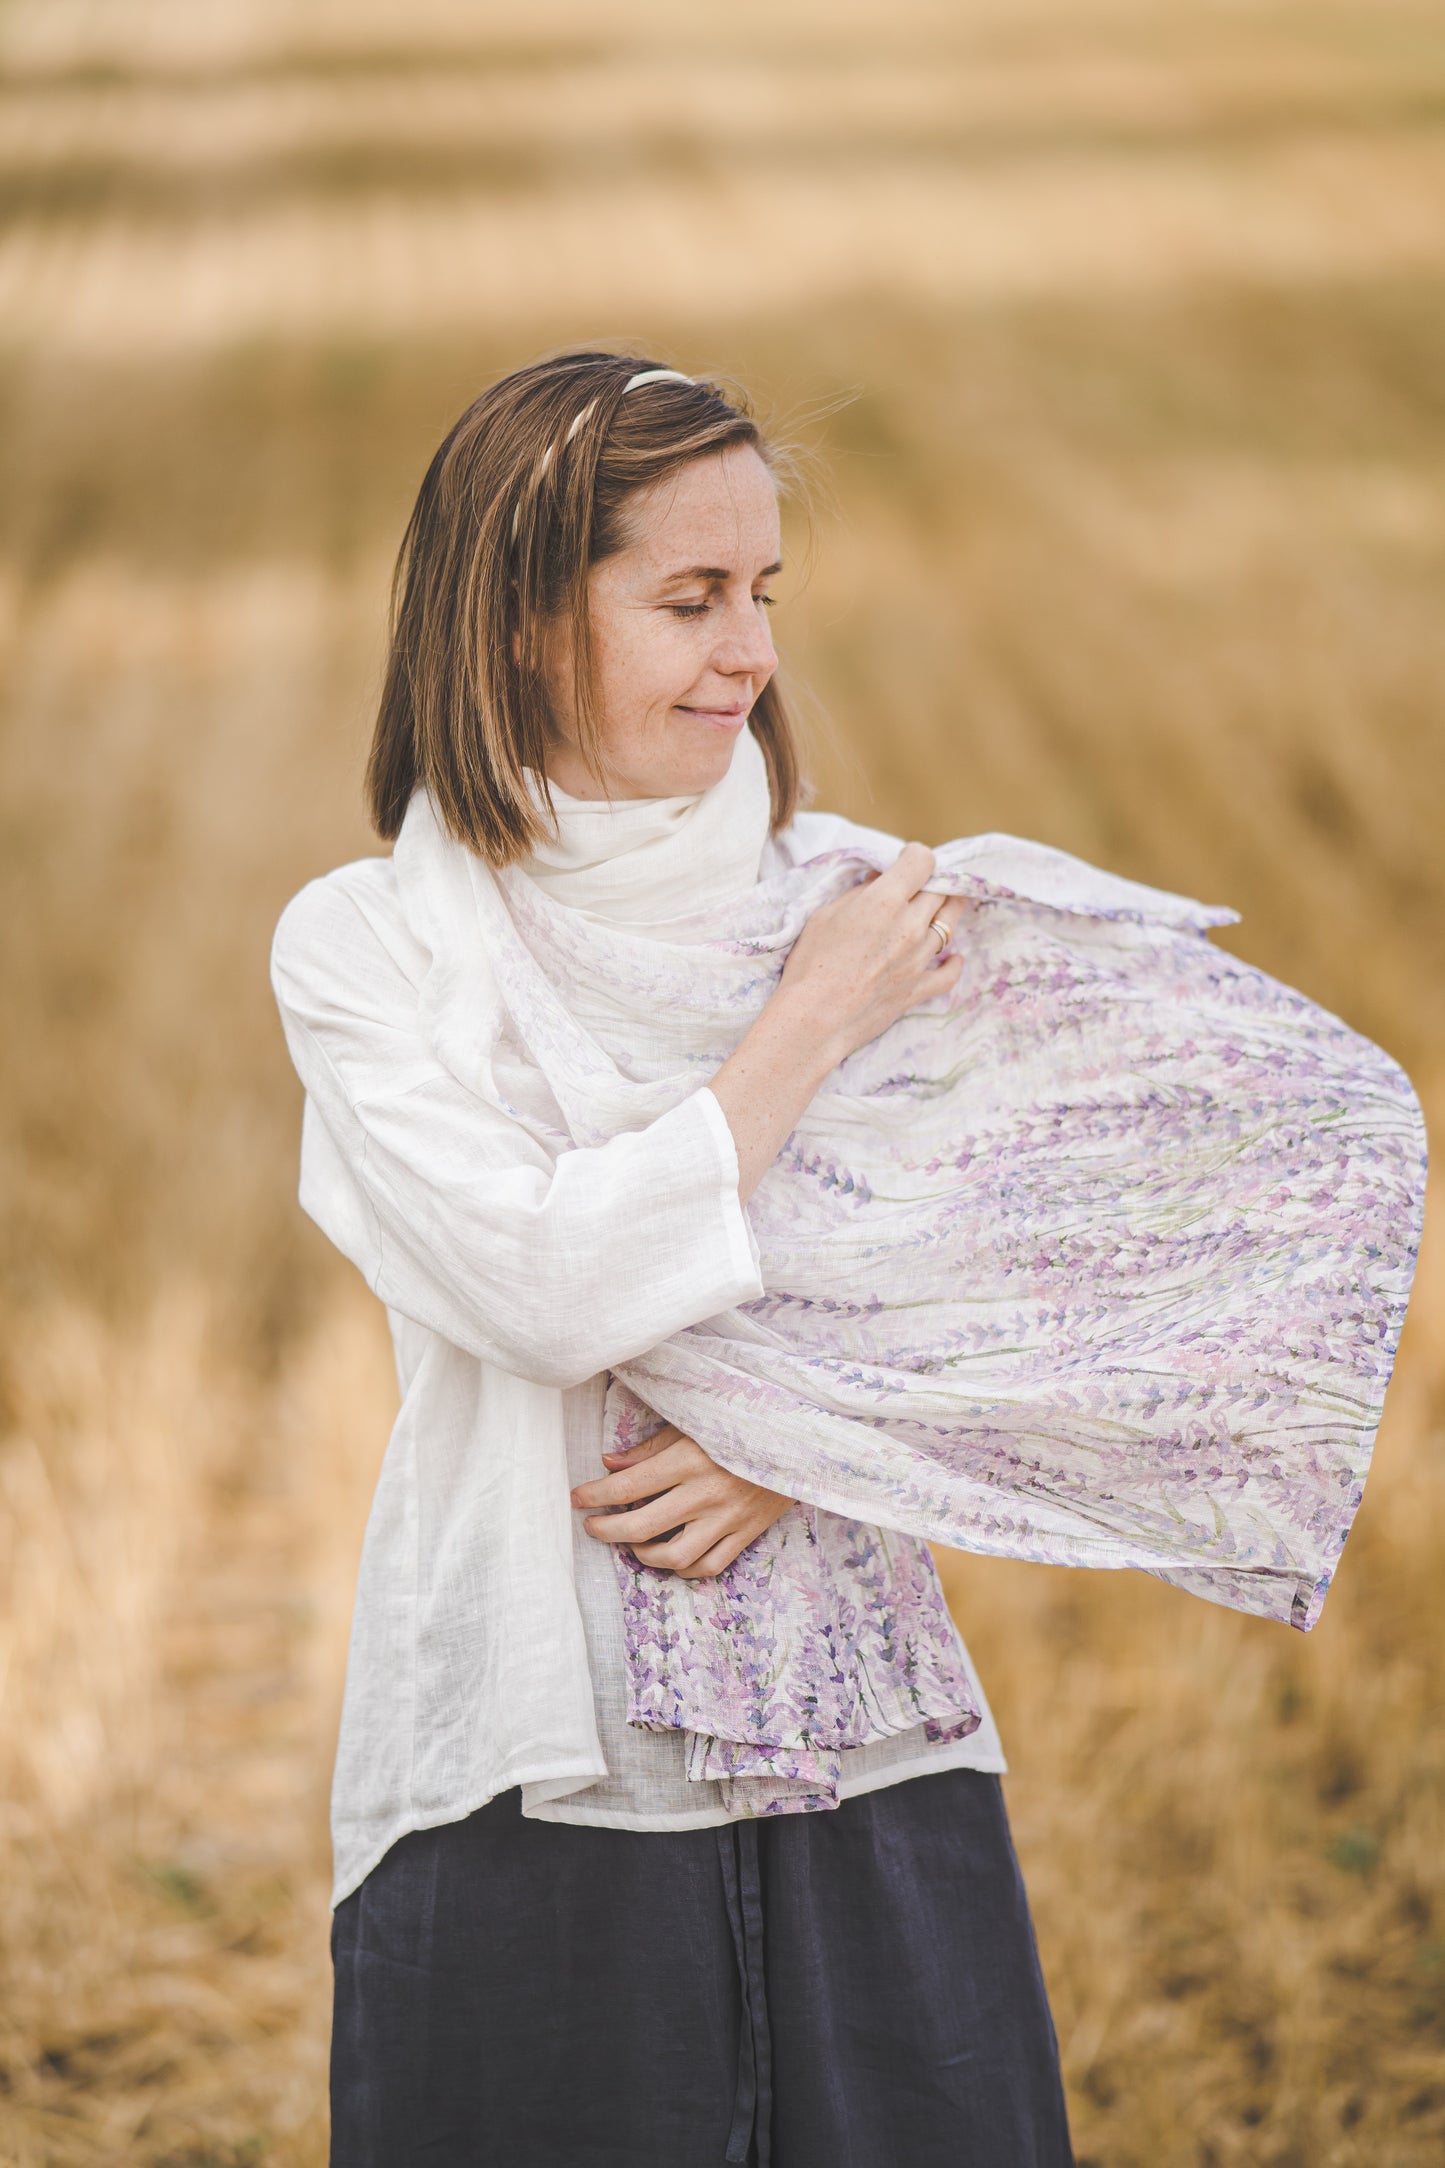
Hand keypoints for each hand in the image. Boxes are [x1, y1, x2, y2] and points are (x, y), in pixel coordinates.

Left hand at [571, 1424, 792, 1579]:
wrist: (800, 1439)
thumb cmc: (740, 1424)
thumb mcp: (693, 1424)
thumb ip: (650, 1447)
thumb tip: (609, 1464)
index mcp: (689, 1460)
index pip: (628, 1486)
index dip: (595, 1495)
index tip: (577, 1498)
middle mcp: (706, 1493)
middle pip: (641, 1526)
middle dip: (606, 1530)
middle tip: (592, 1525)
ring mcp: (728, 1517)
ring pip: (674, 1556)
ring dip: (644, 1555)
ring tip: (633, 1543)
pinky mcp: (747, 1533)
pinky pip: (709, 1566)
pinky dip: (684, 1568)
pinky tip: (671, 1557)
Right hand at [777, 843, 965, 1069]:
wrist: (813, 1018)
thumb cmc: (810, 965)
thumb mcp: (824, 915)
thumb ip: (857, 895)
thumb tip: (877, 882)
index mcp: (885, 901)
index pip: (922, 862)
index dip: (915, 856)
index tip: (907, 860)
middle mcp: (910, 926)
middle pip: (940, 891)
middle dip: (931, 883)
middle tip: (919, 886)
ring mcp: (918, 959)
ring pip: (950, 925)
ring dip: (944, 913)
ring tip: (936, 910)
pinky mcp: (918, 989)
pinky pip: (949, 974)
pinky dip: (953, 963)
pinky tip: (953, 957)